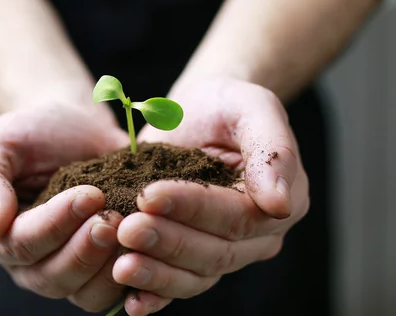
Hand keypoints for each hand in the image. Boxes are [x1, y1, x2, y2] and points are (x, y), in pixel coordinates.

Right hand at [0, 103, 129, 311]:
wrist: (74, 126)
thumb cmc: (32, 133)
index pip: (21, 245)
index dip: (55, 224)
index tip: (89, 194)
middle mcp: (29, 261)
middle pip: (52, 277)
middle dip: (84, 250)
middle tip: (112, 218)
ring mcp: (66, 268)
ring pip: (83, 293)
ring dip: (108, 266)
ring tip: (130, 230)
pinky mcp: (99, 268)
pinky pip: (112, 291)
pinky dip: (130, 276)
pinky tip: (146, 248)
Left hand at [112, 78, 309, 314]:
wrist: (197, 112)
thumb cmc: (225, 104)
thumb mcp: (251, 106)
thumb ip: (272, 148)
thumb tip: (280, 204)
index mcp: (278, 200)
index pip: (237, 215)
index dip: (193, 208)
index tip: (149, 195)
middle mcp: (257, 234)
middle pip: (215, 252)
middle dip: (168, 242)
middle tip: (126, 228)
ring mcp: (225, 248)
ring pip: (196, 275)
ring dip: (157, 274)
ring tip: (120, 265)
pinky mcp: (193, 253)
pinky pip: (180, 283)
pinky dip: (156, 294)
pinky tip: (130, 302)